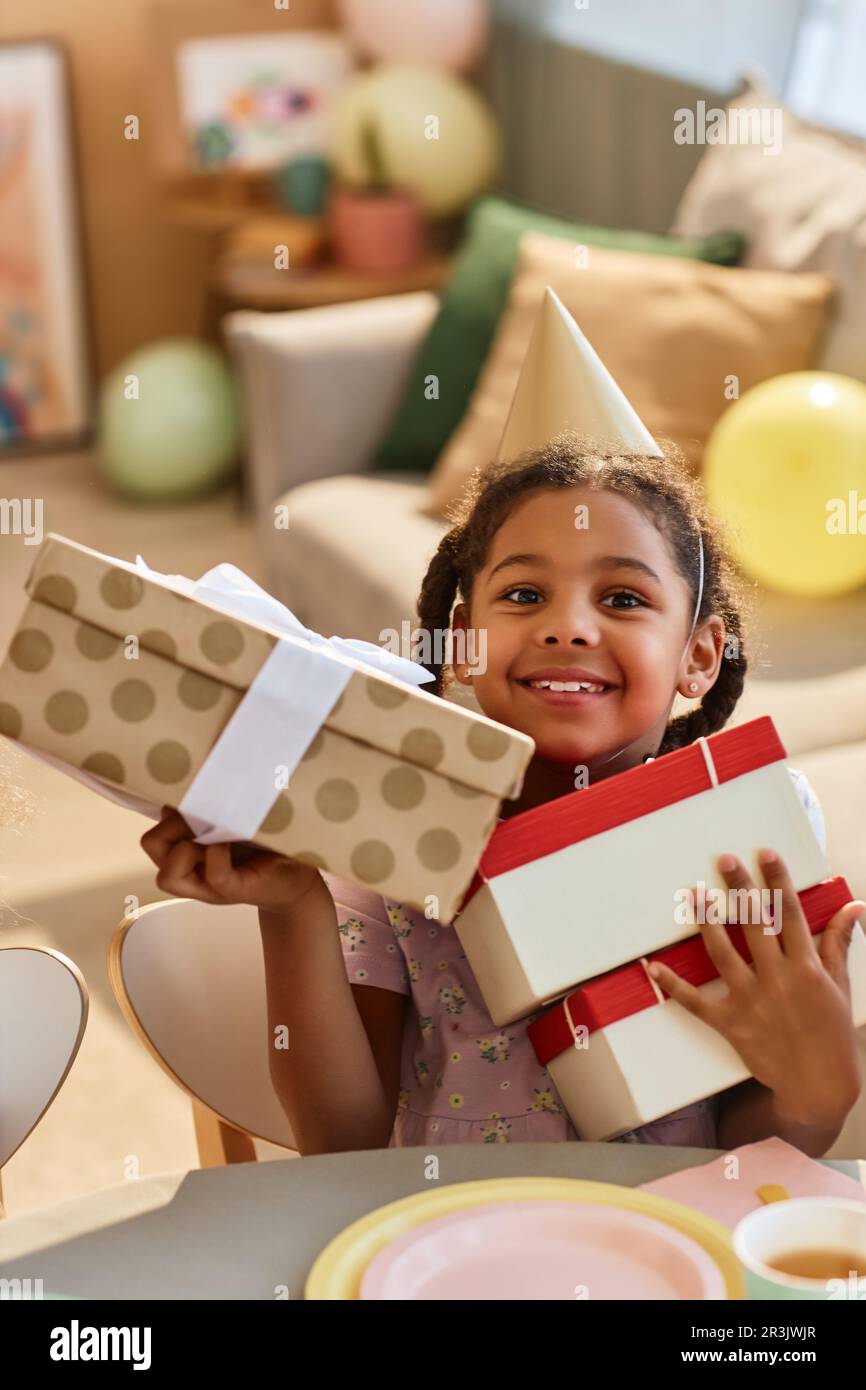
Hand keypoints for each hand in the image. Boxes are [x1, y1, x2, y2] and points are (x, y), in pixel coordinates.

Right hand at [140, 807, 323, 913]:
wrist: (299, 875)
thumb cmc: (266, 843)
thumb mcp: (233, 818)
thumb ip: (209, 806)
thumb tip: (193, 778)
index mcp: (186, 851)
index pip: (151, 833)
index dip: (167, 811)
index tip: (198, 800)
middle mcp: (191, 870)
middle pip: (151, 845)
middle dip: (172, 826)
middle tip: (205, 819)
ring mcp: (210, 885)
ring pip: (167, 876)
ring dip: (187, 848)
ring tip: (218, 835)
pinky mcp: (235, 890)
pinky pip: (214, 875)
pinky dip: (219, 855)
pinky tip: (234, 840)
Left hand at [648, 850, 864, 1127]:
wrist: (819, 1085)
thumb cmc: (831, 1032)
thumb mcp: (841, 985)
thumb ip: (839, 942)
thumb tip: (855, 905)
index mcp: (806, 967)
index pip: (789, 914)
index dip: (777, 882)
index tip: (765, 854)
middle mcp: (777, 979)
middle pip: (754, 925)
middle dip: (739, 889)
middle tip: (723, 860)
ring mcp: (751, 1001)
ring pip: (723, 953)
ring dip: (707, 922)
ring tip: (694, 894)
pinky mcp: (731, 1024)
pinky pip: (696, 1002)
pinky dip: (673, 985)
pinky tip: (652, 965)